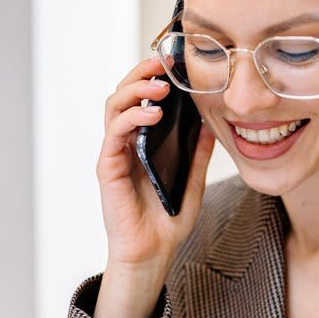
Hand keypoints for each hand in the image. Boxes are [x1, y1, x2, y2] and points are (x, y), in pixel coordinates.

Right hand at [97, 56, 214, 268]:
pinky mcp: (108, 167)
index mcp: (143, 143)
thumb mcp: (193, 181)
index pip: (141, 99)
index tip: (174, 65)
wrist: (152, 253)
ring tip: (160, 87)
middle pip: (123, 94)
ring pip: (114, 106)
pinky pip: (114, 133)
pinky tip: (153, 114)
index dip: (153, 78)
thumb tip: (210, 123)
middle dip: (141, 74)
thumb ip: (198, 154)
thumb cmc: (167, 222)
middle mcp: (125, 144)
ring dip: (135, 90)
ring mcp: (115, 154)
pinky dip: (132, 117)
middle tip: (163, 64)